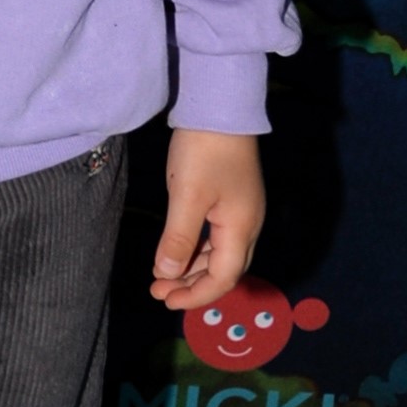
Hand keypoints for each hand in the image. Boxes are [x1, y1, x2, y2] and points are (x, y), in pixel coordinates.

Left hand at [150, 128, 265, 308]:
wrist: (220, 106)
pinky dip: (194, 248)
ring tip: (161, 276)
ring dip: (191, 267)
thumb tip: (167, 274)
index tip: (167, 301)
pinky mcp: (229, 197)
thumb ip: (178, 239)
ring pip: (218, 252)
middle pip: (223, 268)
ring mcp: (240, 210)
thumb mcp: (186, 196)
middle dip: (192, 284)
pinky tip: (173, 250)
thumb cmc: (204, 152)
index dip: (197, 295)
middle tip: (159, 291)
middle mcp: (246, 224)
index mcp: (241, 228)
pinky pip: (214, 235)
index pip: (224, 277)